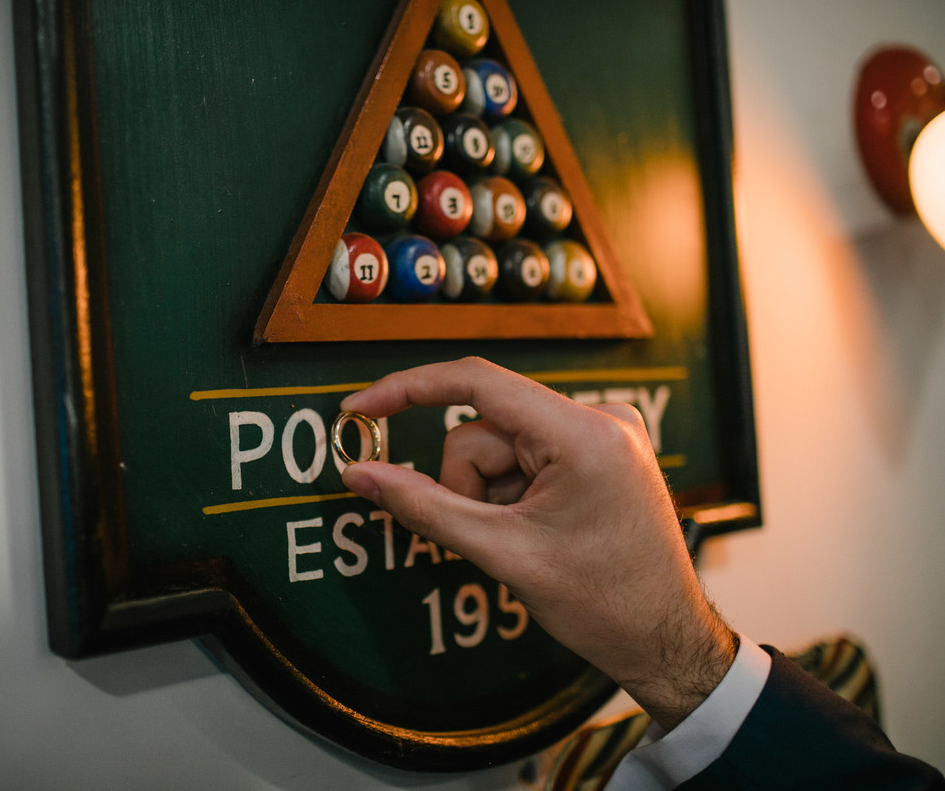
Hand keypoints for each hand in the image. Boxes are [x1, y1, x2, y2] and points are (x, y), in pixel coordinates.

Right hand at [340, 357, 735, 729]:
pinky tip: (539, 529)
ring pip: (500, 446)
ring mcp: (603, 432)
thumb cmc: (603, 604)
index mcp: (584, 434)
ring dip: (491, 495)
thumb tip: (359, 474)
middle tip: (490, 536)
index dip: (409, 390)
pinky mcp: (599, 449)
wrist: (665, 640)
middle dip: (469, 485)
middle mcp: (599, 418)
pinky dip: (512, 493)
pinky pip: (526, 454)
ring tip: (523, 539)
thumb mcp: (502, 554)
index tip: (361, 410)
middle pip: (484, 430)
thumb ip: (423, 507)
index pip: (477, 383)